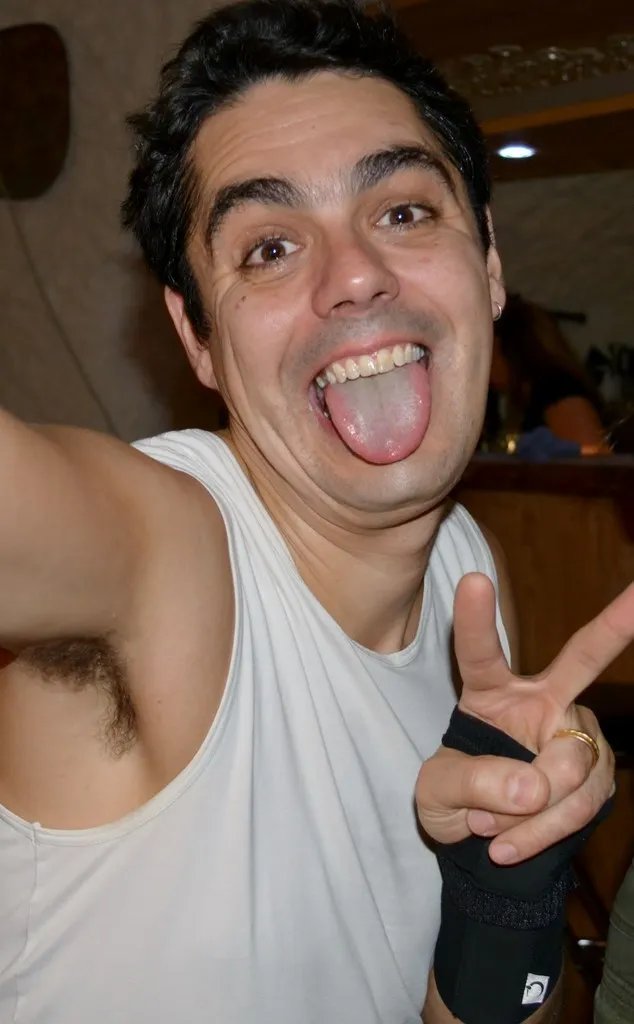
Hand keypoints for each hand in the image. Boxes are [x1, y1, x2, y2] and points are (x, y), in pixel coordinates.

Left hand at [416, 574, 631, 864]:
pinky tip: (510, 844)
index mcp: (490, 690)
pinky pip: (580, 804)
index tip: (473, 580)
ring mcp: (575, 732)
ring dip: (528, 813)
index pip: (480, 653)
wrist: (484, 840)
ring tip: (489, 828)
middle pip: (582, 659)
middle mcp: (542, 699)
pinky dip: (542, 832)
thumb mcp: (438, 793)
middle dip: (616, 624)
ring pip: (571, 768)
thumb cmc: (455, 796)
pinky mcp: (597, 772)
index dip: (476, 620)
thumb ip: (473, 783)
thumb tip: (531, 788)